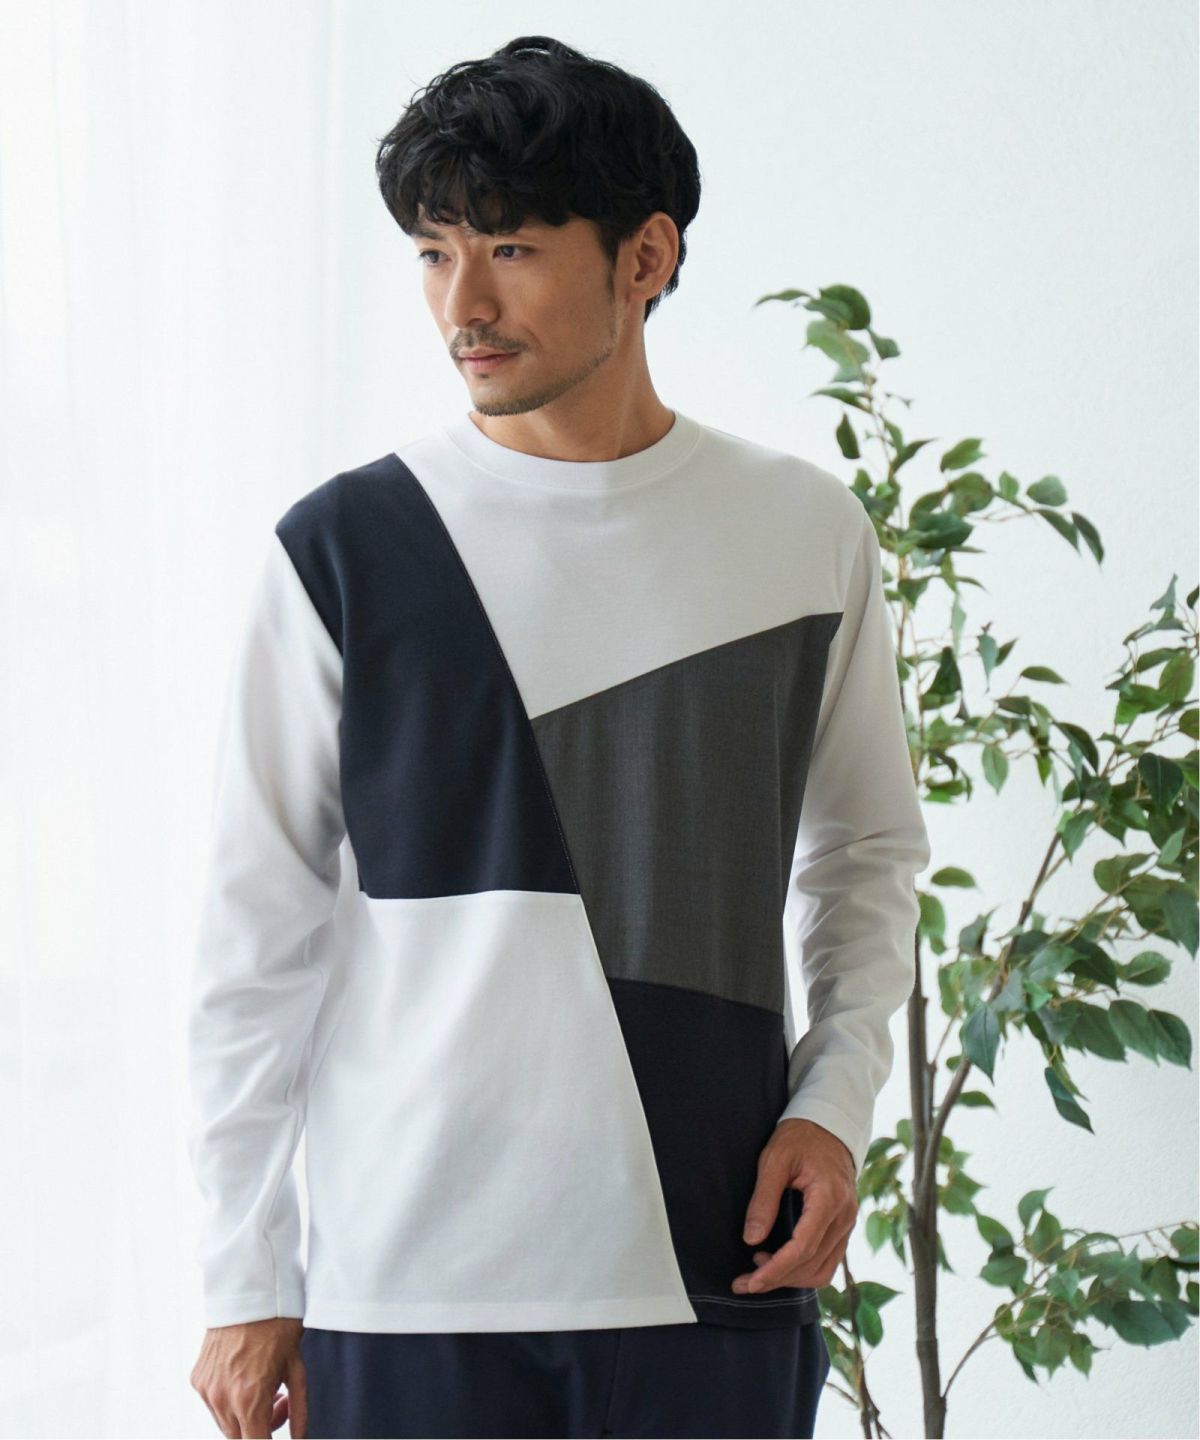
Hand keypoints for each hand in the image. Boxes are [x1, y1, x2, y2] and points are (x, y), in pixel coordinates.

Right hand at [190, 1317, 306, 1437]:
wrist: (249, 1291)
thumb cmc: (278, 1326)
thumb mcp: (296, 1368)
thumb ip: (298, 1410)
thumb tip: (301, 1438)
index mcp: (249, 1399)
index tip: (276, 1433)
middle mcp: (222, 1399)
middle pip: (240, 1438)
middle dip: (261, 1427)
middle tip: (279, 1400)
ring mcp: (206, 1390)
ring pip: (225, 1424)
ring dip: (245, 1416)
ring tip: (264, 1384)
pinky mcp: (197, 1379)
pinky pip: (213, 1404)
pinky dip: (229, 1399)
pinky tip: (244, 1374)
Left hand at [732, 1118, 857, 1295]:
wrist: (828, 1126)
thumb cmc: (800, 1139)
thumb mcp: (774, 1160)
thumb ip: (763, 1200)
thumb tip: (751, 1239)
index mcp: (828, 1199)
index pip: (802, 1248)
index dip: (776, 1270)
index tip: (751, 1282)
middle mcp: (844, 1216)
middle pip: (811, 1264)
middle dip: (777, 1279)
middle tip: (744, 1282)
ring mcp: (847, 1223)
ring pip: (822, 1270)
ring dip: (791, 1278)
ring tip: (759, 1268)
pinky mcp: (843, 1226)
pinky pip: (828, 1260)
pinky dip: (804, 1269)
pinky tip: (780, 1262)